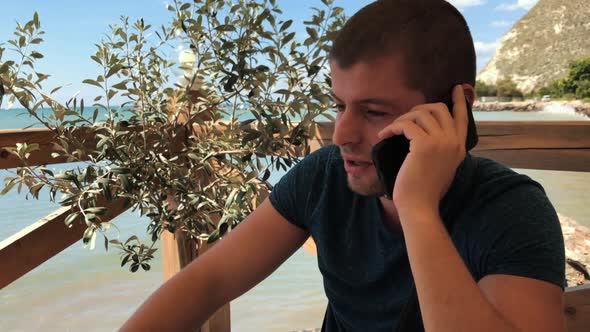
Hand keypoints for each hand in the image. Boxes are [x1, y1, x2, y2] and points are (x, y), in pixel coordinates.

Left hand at [377, 85, 467, 214]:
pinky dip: (392, 127)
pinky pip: (406, 124)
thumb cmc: (424, 191)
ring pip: (420, 114)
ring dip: (402, 119)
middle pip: (439, 109)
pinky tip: (384, 135)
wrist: (420, 207)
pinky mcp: (424, 145)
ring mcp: (441, 142)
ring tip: (391, 131)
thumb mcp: (440, 167)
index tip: (455, 88)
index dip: (458, 101)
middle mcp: (454, 142)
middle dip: (418, 109)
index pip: (462, 117)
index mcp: (459, 148)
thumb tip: (426, 135)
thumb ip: (440, 150)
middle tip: (404, 119)